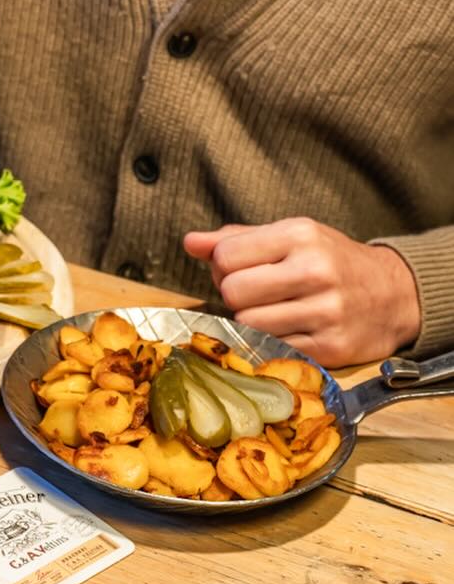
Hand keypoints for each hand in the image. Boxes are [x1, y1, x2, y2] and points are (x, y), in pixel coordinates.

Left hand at [183, 218, 421, 366]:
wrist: (394, 294)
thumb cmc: (330, 260)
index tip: (237, 268)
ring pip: (249, 323)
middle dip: (234, 294)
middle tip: (252, 293)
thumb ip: (236, 239)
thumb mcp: (289, 236)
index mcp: (299, 235)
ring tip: (270, 310)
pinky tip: (288, 328)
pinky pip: (274, 348)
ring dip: (251, 320)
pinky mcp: (332, 348)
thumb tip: (189, 243)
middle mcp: (315, 271)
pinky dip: (271, 341)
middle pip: (233, 292)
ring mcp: (326, 312)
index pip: (226, 256)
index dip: (221, 265)